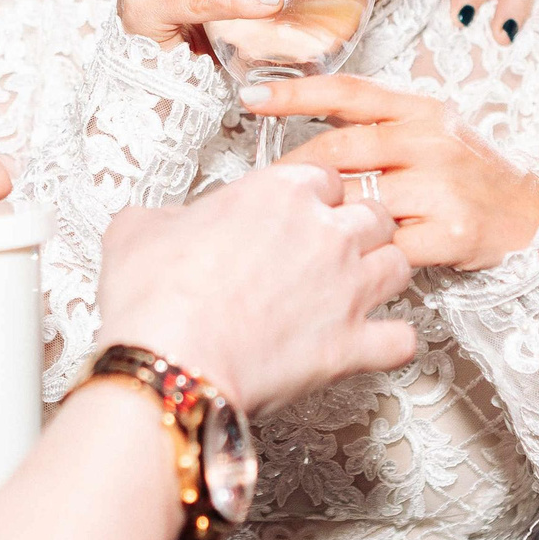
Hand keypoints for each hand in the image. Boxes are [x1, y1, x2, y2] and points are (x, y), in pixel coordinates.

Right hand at [93, 163, 416, 413]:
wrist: (170, 362)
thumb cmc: (156, 299)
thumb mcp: (137, 229)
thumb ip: (163, 215)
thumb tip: (160, 222)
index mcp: (280, 193)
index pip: (325, 176)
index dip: (314, 196)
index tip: (301, 211)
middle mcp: (326, 233)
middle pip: (373, 214)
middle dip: (358, 228)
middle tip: (333, 248)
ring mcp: (348, 289)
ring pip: (399, 265)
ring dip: (383, 275)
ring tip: (361, 287)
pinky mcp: (352, 346)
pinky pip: (401, 339)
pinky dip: (392, 342)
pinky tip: (375, 343)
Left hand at [253, 73, 538, 268]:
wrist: (537, 218)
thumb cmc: (473, 178)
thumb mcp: (434, 134)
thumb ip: (379, 127)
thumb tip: (311, 122)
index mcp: (423, 110)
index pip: (349, 91)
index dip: (296, 91)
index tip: (251, 95)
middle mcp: (432, 140)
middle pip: (341, 148)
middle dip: (295, 173)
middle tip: (265, 193)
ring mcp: (442, 186)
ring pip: (357, 201)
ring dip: (324, 220)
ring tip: (297, 234)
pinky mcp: (450, 232)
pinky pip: (385, 247)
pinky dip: (360, 257)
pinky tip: (345, 264)